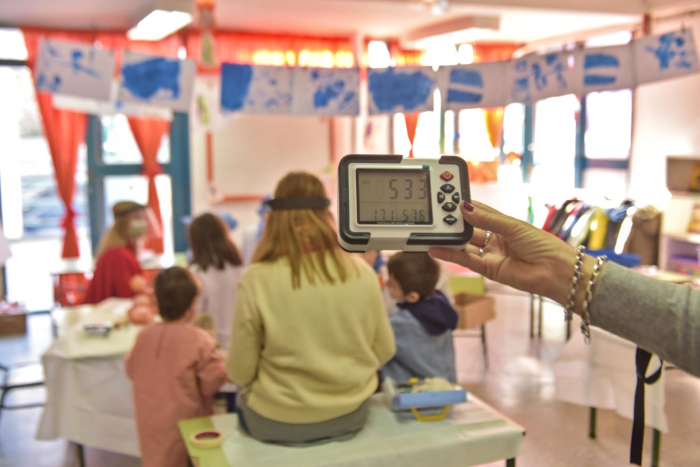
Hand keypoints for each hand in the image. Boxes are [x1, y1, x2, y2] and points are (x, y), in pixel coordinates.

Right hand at [430, 201, 589, 305]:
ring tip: (432, 231)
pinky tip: (436, 248)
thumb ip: (486, 219)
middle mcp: (495, 238)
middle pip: (469, 228)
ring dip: (449, 238)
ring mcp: (491, 254)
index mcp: (503, 224)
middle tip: (437, 214)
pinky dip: (450, 254)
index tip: (447, 198)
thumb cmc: (542, 244)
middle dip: (454, 222)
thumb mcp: (512, 226)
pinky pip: (465, 260)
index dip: (464, 205)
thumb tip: (464, 208)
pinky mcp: (489, 269)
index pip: (478, 211)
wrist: (555, 271)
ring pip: (464, 244)